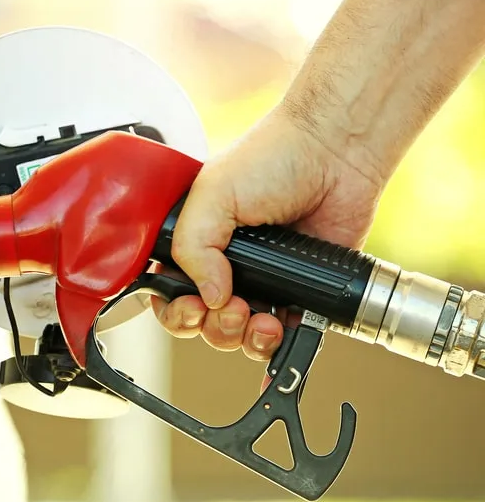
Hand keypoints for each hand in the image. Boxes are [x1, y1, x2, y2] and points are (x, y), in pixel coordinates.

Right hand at [152, 103, 383, 360]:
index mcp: (195, 243)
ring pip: (238, 335)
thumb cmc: (271, 159)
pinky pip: (283, 336)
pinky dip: (278, 347)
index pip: (168, 293)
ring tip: (262, 317)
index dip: (175, 309)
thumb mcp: (212, 194)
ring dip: (244, 337)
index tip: (193, 306)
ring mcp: (262, 281)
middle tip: (233, 307)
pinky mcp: (300, 293)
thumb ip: (192, 247)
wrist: (333, 155)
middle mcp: (223, 266)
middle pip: (202, 322)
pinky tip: (279, 333)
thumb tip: (211, 297)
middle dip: (214, 326)